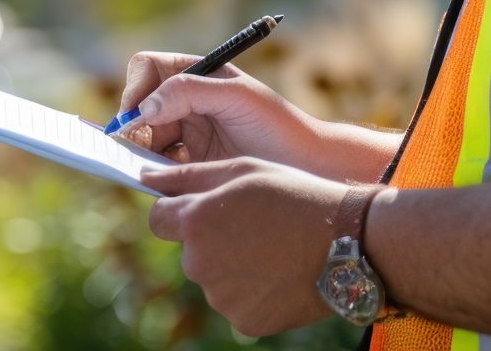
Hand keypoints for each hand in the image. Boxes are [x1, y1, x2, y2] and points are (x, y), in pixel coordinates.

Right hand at [118, 51, 319, 166]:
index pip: (148, 68)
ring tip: (160, 167)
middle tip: (135, 150)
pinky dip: (154, 173)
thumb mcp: (236, 97)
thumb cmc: (276, 124)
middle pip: (139, 107)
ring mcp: (186, 134)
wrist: (304, 167)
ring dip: (141, 153)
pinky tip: (170, 181)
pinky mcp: (189, 166)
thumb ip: (190, 92)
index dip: (136, 88)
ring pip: (143, 139)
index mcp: (197, 74)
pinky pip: (156, 167)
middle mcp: (186, 101)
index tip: (139, 115)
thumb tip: (145, 108)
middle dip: (132, 126)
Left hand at [144, 157, 345, 336]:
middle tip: (252, 220)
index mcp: (196, 222)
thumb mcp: (242, 170)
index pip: (158, 219)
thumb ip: (188, 176)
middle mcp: (199, 263)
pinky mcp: (243, 320)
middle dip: (210, 235)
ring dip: (231, 260)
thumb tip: (146, 179)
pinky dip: (250, 286)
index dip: (178, 209)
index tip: (202, 205)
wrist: (345, 241)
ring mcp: (221, 297)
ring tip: (271, 243)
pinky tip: (278, 268)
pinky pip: (235, 300)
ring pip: (213, 274)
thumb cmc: (292, 194)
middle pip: (189, 248)